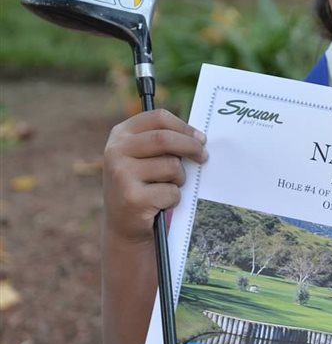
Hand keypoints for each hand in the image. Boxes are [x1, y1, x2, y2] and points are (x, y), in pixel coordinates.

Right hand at [103, 109, 207, 242]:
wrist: (123, 226)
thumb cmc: (142, 186)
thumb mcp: (144, 158)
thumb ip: (163, 144)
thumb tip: (199, 137)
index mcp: (120, 135)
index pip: (157, 118)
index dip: (183, 126)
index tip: (200, 138)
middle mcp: (116, 151)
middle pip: (165, 138)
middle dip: (191, 147)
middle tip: (204, 157)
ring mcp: (122, 174)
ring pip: (171, 166)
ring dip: (180, 179)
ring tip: (169, 187)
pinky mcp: (133, 198)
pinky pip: (171, 191)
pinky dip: (174, 199)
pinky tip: (161, 204)